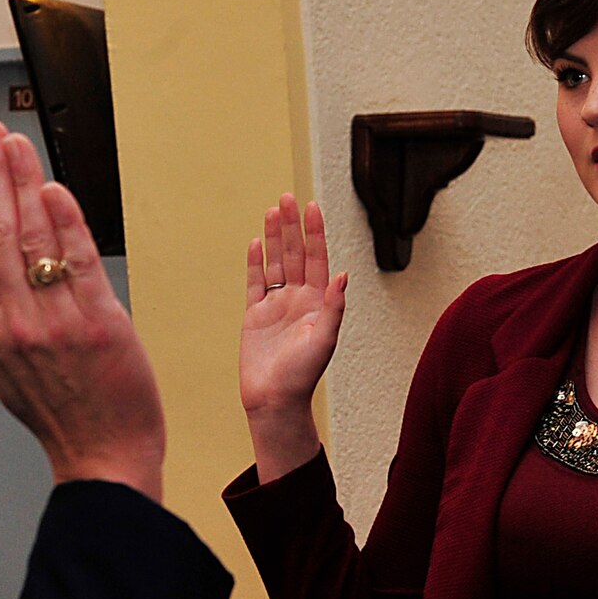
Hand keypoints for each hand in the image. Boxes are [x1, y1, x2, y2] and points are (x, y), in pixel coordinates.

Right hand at [0, 120, 165, 501]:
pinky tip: (53, 190)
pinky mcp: (100, 324)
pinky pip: (78, 263)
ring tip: (18, 145)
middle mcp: (19, 322)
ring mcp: (57, 322)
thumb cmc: (66, 419)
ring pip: (34, 238)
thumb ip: (7, 322)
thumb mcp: (14, 372)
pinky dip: (65, 223)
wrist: (103, 460)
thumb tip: (0, 282)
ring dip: (24, 183)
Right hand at [238, 194, 345, 478]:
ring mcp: (275, 306)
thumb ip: (333, 307)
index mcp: (317, 302)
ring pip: (275, 263)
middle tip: (288, 197)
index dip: (315, 233)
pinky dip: (254, 263)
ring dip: (273, 238)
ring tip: (272, 211)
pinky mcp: (254, 316)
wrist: (274, 401)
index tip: (312, 207)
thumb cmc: (302, 376)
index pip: (316, 259)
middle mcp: (298, 299)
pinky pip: (254, 283)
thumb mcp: (324, 340)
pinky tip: (254, 243)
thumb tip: (342, 275)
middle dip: (292, 226)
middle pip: (294, 254)